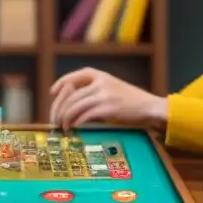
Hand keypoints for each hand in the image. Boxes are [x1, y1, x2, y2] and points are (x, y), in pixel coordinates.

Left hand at [49, 67, 165, 129]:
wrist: (150, 107)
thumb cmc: (130, 101)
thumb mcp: (111, 89)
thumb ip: (93, 91)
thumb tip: (71, 103)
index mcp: (100, 75)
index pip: (74, 77)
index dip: (61, 83)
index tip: (52, 92)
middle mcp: (101, 82)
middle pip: (71, 94)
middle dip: (60, 108)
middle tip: (55, 120)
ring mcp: (104, 94)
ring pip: (75, 105)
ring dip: (66, 118)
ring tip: (64, 127)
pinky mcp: (108, 108)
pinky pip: (85, 115)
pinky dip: (77, 122)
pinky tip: (75, 127)